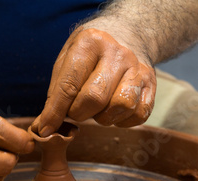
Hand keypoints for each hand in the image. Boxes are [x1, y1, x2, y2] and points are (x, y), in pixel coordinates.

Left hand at [34, 27, 156, 136]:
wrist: (127, 32)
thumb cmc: (89, 52)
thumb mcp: (66, 58)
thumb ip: (56, 91)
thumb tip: (45, 126)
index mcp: (90, 43)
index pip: (68, 85)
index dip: (55, 112)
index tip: (45, 130)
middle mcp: (118, 53)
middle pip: (94, 98)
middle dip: (78, 113)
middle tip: (75, 111)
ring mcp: (138, 68)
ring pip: (120, 106)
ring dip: (102, 117)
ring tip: (96, 109)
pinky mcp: (152, 84)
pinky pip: (138, 114)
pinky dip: (122, 121)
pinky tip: (112, 111)